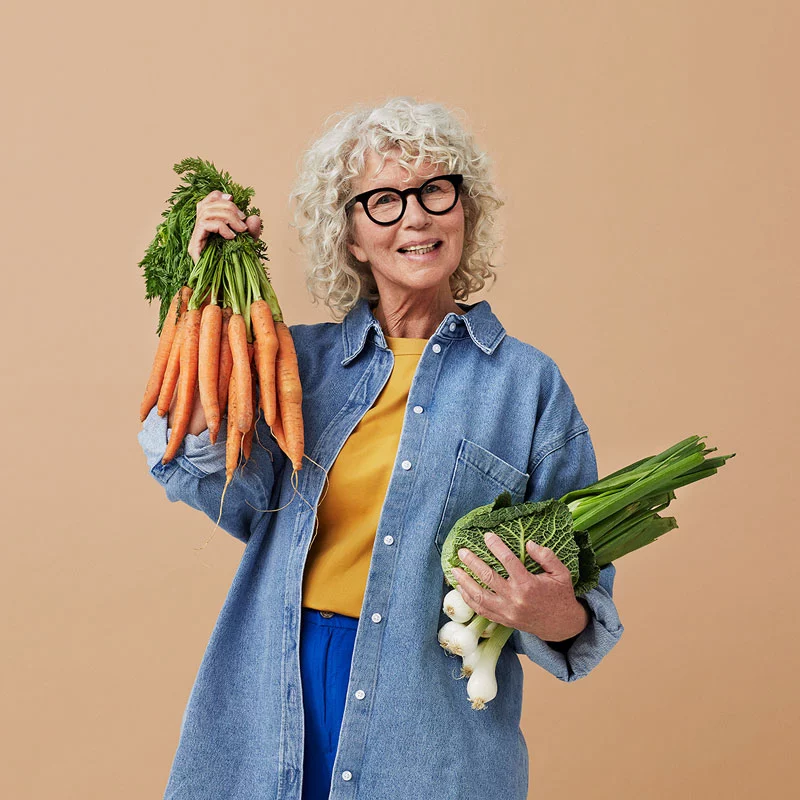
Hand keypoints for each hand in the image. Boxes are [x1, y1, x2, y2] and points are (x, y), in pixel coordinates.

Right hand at [187, 190, 262, 264]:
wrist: (230, 290)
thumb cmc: (238, 266)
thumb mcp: (248, 244)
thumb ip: (252, 230)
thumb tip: (254, 218)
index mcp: (209, 227)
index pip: (206, 201)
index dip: (217, 196)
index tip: (233, 198)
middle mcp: (199, 232)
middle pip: (207, 204)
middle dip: (229, 208)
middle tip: (243, 223)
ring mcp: (195, 239)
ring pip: (206, 211)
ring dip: (228, 216)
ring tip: (240, 230)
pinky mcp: (194, 247)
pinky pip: (205, 224)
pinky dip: (221, 226)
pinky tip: (231, 236)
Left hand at [451, 532, 588, 641]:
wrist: (560, 626)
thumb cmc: (560, 595)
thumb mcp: (561, 573)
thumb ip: (547, 556)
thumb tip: (529, 544)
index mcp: (529, 584)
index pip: (509, 561)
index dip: (496, 547)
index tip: (487, 536)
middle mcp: (515, 598)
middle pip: (488, 577)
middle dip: (473, 562)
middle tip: (462, 551)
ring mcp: (507, 611)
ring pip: (479, 596)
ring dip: (465, 582)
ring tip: (454, 569)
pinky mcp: (503, 620)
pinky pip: (481, 610)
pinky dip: (469, 599)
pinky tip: (461, 589)